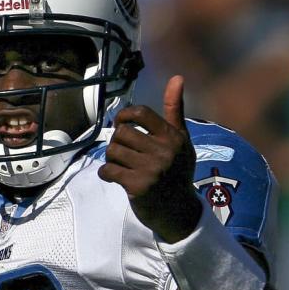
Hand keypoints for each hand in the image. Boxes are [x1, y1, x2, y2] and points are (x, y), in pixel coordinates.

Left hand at [97, 75, 200, 241]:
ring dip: (111, 158)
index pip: (140, 113)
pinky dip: (106, 173)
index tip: (121, 124)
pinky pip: (109, 170)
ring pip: (113, 151)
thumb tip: (177, 77)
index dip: (124, 115)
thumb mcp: (181, 140)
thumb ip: (175, 110)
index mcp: (172, 137)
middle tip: (122, 152)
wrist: (179, 212)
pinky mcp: (138, 186)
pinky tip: (114, 177)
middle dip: (117, 141)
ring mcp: (151, 169)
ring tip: (120, 165)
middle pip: (122, 133)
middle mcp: (163, 151)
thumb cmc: (177, 172)